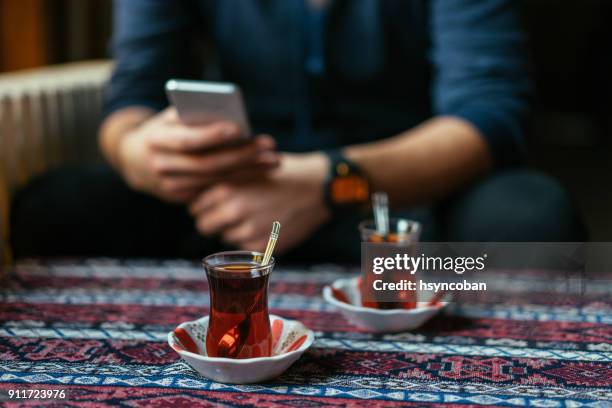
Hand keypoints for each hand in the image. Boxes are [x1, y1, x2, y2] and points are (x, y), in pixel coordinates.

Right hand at [117, 108, 278, 202]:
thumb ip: (196, 116)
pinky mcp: (181, 199)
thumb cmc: (165, 129)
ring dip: (248, 172)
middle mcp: (161, 166)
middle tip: (269, 146)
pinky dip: (239, 181)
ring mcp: (170, 187)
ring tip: (274, 160)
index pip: (186, 141)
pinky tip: (260, 173)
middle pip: (207, 164)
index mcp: (156, 139)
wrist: (135, 159)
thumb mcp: (173, 116)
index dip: (211, 136)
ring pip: (215, 180)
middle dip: (241, 156)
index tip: (238, 128)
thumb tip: (233, 119)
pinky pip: (214, 190)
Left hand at [189, 153, 330, 253]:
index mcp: (226, 188)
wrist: (318, 186)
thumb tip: (195, 190)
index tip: (212, 204)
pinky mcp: (263, 246)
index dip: (202, 205)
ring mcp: (248, 230)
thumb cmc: (283, 172)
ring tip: (252, 215)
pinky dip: (250, 239)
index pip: (194, 206)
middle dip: (212, 221)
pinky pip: (244, 247)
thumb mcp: (248, 166)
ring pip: (224, 237)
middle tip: (228, 214)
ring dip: (233, 230)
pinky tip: (264, 224)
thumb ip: (221, 179)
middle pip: (203, 226)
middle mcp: (233, 210)